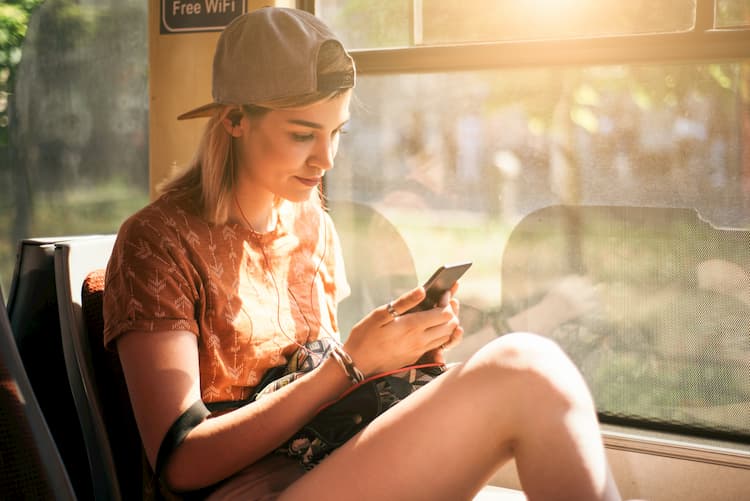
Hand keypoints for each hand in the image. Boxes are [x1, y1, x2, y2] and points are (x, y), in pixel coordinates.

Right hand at [343, 285, 461, 375]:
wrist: (357, 364)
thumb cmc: (365, 335)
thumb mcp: (380, 314)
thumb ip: (404, 302)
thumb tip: (423, 290)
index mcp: (412, 326)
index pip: (444, 314)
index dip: (447, 301)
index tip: (442, 292)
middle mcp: (420, 340)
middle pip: (450, 326)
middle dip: (451, 311)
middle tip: (444, 300)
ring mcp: (419, 351)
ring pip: (446, 337)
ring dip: (448, 324)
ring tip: (440, 311)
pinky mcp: (415, 358)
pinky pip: (436, 345)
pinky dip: (440, 334)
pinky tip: (431, 326)